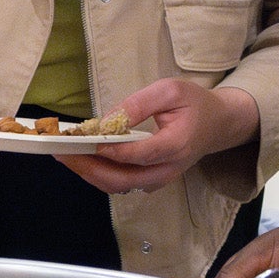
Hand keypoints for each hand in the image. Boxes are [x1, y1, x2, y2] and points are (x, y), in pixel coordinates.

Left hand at [56, 78, 257, 192]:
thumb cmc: (194, 105)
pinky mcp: (149, 181)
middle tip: (61, 151)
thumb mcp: (170, 91)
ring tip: (63, 154)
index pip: (140, 155)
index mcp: (177, 145)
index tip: (87, 140)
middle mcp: (167, 170)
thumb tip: (109, 120)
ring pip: (118, 186)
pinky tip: (80, 157)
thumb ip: (139, 104)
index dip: (112, 151)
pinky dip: (97, 173)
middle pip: (123, 179)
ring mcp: (158, 179)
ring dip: (88, 172)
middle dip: (88, 166)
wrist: (217, 125)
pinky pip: (120, 183)